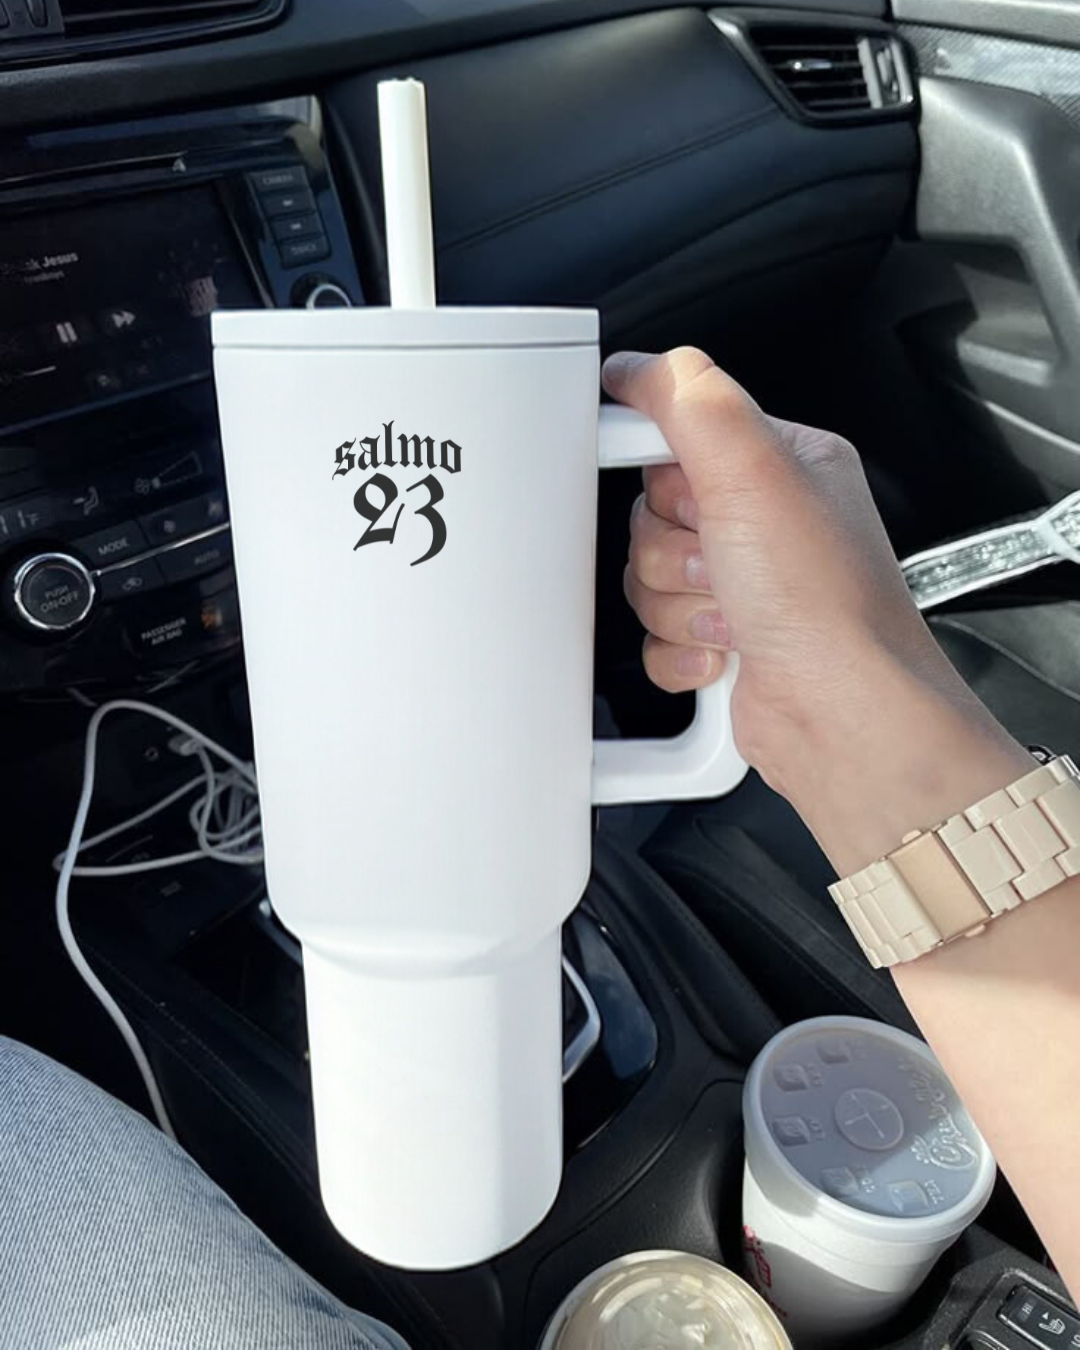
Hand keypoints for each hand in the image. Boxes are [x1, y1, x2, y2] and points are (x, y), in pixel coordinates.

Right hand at [604, 347, 1031, 872]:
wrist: (840, 715)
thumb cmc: (827, 605)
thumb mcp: (756, 469)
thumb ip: (691, 399)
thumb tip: (637, 368)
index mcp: (784, 465)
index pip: (682, 435)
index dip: (665, 471)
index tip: (676, 494)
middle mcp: (766, 526)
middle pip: (651, 516)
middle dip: (674, 551)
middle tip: (722, 563)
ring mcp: (743, 590)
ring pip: (647, 581)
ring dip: (678, 605)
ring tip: (733, 614)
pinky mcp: (721, 646)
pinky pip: (653, 637)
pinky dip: (678, 652)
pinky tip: (724, 653)